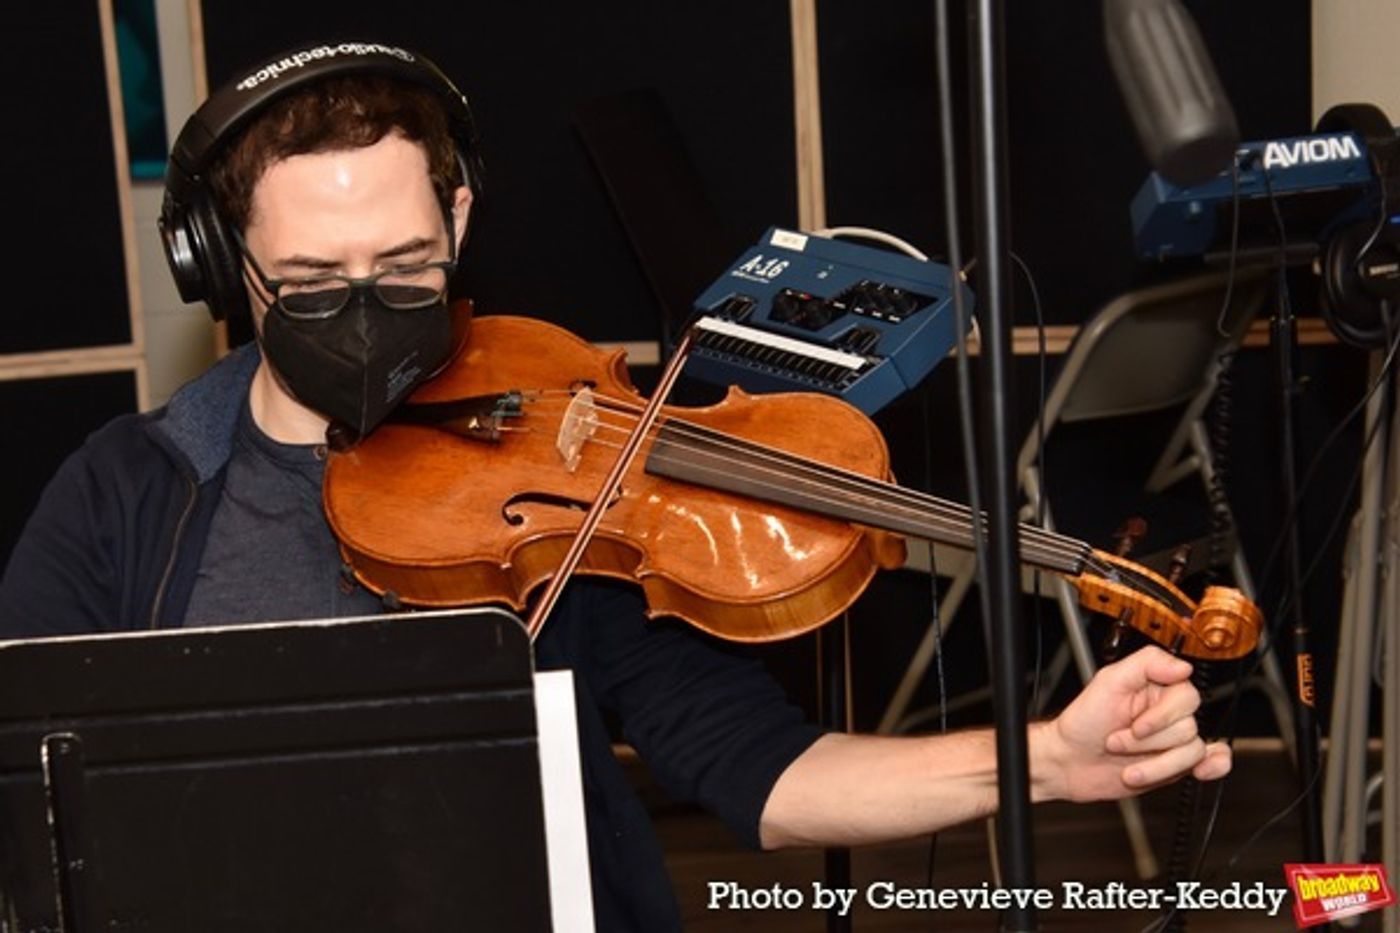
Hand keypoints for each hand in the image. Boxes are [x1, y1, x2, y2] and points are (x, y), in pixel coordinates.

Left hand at [1032, 645, 1230, 803]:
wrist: (1069, 762)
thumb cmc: (1082, 722)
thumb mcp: (1107, 681)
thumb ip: (1147, 664)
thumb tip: (1183, 666)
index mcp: (1156, 688)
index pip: (1186, 696)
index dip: (1162, 716)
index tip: (1136, 725)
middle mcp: (1167, 713)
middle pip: (1189, 727)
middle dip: (1148, 742)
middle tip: (1117, 741)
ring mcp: (1171, 740)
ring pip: (1192, 752)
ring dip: (1156, 765)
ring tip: (1127, 765)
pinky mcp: (1174, 764)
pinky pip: (1212, 762)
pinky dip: (1214, 767)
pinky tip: (1200, 772)